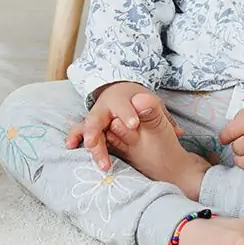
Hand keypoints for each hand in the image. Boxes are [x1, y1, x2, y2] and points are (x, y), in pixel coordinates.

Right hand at [65, 81, 180, 170]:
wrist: (124, 94)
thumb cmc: (141, 104)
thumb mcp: (153, 105)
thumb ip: (159, 116)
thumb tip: (172, 126)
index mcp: (122, 99)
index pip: (124, 106)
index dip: (127, 114)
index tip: (133, 124)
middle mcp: (106, 106)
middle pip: (99, 117)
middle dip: (96, 130)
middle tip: (94, 142)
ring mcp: (96, 116)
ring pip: (88, 126)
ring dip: (87, 139)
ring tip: (87, 150)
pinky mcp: (91, 126)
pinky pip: (80, 131)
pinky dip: (75, 137)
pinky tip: (71, 145)